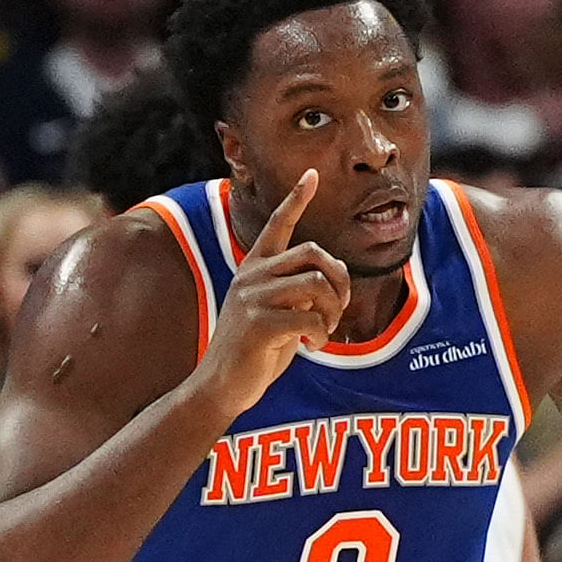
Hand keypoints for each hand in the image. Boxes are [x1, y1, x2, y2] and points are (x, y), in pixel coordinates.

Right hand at [200, 170, 352, 416]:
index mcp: (255, 268)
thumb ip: (297, 293)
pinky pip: (309, 318)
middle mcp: (251, 276)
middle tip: (339, 308)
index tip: (312, 174)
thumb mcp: (278, 313)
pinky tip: (313, 346)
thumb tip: (328, 282)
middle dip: (339, 279)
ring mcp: (251, 298)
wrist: (222, 386)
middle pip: (313, 253)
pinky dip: (322, 334)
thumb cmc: (255, 352)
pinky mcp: (257, 323)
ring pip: (315, 284)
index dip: (296, 199)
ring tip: (325, 331)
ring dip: (333, 310)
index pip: (277, 224)